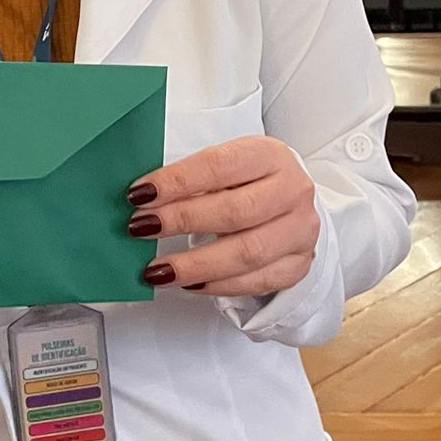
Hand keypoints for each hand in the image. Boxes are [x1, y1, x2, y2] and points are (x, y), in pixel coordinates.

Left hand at [125, 136, 318, 296]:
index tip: (140, 194)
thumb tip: (143, 198)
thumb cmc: (249, 181)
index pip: (218, 166)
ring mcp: (300, 230)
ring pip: (247, 253)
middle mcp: (292, 191)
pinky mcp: (299, 264)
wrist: (292, 202)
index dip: (177, 181)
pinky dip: (218, 286)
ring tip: (157, 270)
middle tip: (141, 228)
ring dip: (195, 264)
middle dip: (181, 221)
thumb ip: (193, 178)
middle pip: (234, 211)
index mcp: (269, 155)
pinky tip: (189, 284)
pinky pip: (256, 282)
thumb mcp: (228, 165)